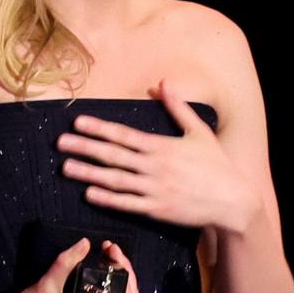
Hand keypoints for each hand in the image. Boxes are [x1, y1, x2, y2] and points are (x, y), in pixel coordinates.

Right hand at [0, 237, 144, 292]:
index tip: (116, 261)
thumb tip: (85, 243)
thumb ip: (68, 261)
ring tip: (105, 256)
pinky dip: (105, 288)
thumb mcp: (48, 284)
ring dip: (116, 280)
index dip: (131, 285)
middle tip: (110, 251)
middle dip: (124, 275)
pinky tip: (95, 270)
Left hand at [57, 78, 247, 231]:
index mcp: (162, 146)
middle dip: (84, 147)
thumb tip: (164, 82)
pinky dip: (107, 199)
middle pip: (113, 155)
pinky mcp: (157, 210)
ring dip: (88, 173)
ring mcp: (154, 189)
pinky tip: (89, 193)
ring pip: (115, 180)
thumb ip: (178, 107)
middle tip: (60, 143)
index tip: (78, 122)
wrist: (233, 201)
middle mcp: (154, 167)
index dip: (99, 128)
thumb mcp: (199, 131)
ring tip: (66, 168)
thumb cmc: (217, 165)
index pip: (123, 134)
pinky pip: (127, 204)